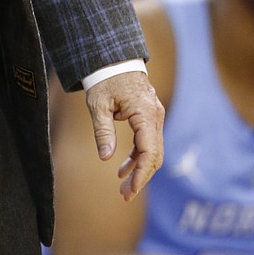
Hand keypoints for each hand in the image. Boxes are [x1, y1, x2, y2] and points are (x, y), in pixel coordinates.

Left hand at [85, 72, 163, 199]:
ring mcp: (154, 117)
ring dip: (139, 170)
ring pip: (152, 150)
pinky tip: (122, 169)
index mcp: (145, 113)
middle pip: (154, 155)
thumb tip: (106, 157)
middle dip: (141, 177)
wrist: (114, 58)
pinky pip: (147, 142)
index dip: (141, 173)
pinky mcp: (149, 117)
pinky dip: (137, 157)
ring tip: (122, 188)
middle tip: (124, 196)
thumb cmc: (105, 78)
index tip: (130, 189)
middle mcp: (155, 116)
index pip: (149, 150)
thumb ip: (103, 130)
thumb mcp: (98, 104)